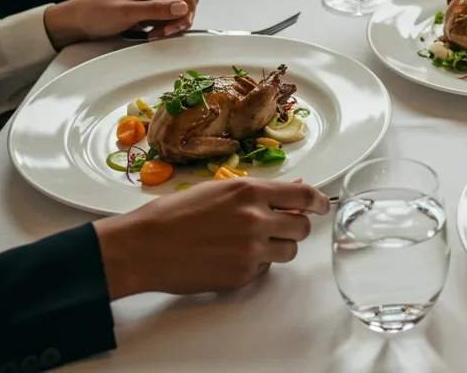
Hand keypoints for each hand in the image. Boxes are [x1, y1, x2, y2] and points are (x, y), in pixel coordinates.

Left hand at [44, 0, 198, 46]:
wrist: (78, 23)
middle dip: (182, 13)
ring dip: (175, 22)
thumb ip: (156, 9)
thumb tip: (182, 8)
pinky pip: (171, 15)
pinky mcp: (153, 5)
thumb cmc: (94, 11)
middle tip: (172, 29)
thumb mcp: (126, 12)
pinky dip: (168, 26)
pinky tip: (154, 33)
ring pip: (181, 6)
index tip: (186, 17)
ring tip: (159, 33)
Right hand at [94, 178, 330, 298]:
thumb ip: (256, 192)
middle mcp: (256, 220)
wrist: (144, 247)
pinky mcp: (242, 276)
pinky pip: (265, 270)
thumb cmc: (173, 215)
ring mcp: (251, 251)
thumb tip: (290, 191)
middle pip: (302, 227)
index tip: (323, 204)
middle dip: (296, 226)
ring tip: (252, 242)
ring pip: (289, 251)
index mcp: (249, 192)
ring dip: (279, 246)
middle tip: (282, 225)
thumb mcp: (217, 189)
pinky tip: (231, 256)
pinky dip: (256, 264)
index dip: (319, 201)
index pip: (303, 196)